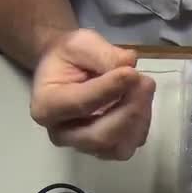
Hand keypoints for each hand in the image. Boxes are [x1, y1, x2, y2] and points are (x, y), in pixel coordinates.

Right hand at [30, 29, 155, 159]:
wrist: (67, 68)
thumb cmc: (70, 56)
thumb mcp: (81, 43)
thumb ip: (103, 54)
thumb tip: (130, 63)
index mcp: (47, 106)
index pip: (81, 105)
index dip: (110, 89)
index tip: (132, 72)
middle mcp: (62, 133)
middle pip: (100, 137)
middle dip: (129, 111)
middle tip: (145, 82)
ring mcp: (84, 146)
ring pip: (117, 148)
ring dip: (139, 119)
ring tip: (145, 88)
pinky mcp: (105, 149)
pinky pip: (129, 145)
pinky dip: (142, 124)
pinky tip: (142, 100)